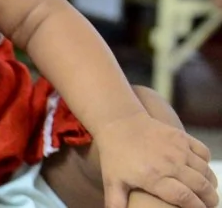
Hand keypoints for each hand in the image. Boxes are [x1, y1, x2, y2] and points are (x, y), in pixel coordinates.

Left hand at [94, 112, 217, 207]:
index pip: (185, 198)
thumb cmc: (115, 155)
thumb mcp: (112, 181)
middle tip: (208, 204)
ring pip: (205, 171)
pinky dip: (206, 163)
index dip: (197, 207)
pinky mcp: (181, 136)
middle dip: (209, 199)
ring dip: (210, 184)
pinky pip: (204, 152)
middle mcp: (169, 163)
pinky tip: (201, 170)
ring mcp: (177, 149)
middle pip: (201, 186)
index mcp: (153, 177)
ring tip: (207, 192)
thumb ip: (116, 202)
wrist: (119, 123)